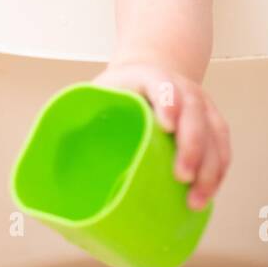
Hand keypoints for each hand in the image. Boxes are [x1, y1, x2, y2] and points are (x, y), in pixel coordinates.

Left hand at [91, 61, 230, 208]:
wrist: (151, 67)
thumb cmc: (118, 90)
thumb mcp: (96, 94)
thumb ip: (77, 121)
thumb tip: (45, 167)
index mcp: (149, 78)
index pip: (164, 87)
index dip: (169, 104)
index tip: (167, 126)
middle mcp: (181, 88)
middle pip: (195, 115)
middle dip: (192, 147)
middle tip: (181, 177)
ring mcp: (201, 104)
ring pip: (214, 134)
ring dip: (209, 167)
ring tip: (196, 199)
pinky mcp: (212, 121)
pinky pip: (222, 145)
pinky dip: (219, 170)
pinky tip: (210, 192)